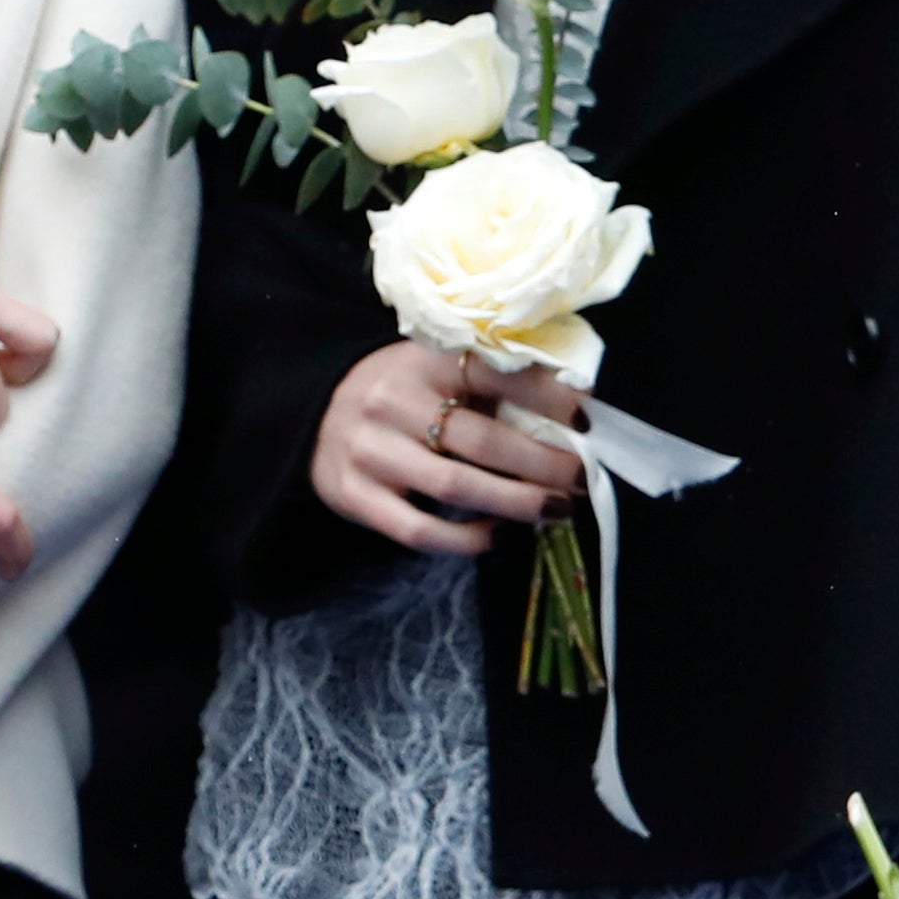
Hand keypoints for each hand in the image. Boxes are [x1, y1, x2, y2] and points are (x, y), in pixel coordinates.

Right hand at [311, 341, 588, 559]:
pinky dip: (464, 539)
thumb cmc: (398, 391)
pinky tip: (494, 535)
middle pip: (482, 440)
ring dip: (515, 503)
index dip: (547, 397)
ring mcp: (370, 451)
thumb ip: (489, 385)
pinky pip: (418, 530)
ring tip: (553, 511)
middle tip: (579, 481)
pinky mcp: (353, 496)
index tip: (587, 420)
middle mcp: (393, 402)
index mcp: (423, 359)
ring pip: (455, 486)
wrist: (311, 410)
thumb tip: (573, 410)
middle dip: (543, 465)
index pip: (495, 374)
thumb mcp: (435, 367)